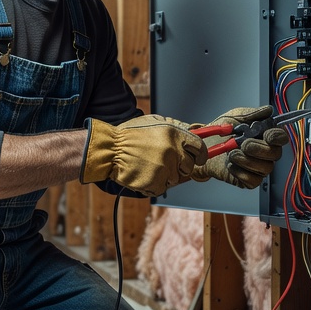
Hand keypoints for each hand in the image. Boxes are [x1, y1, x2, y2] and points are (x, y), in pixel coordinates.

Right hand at [80, 114, 205, 196]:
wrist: (110, 150)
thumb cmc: (130, 135)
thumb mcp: (154, 122)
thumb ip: (175, 128)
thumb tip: (193, 131)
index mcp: (175, 134)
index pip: (200, 148)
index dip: (200, 154)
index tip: (197, 158)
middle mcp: (173, 151)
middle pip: (189, 166)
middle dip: (180, 166)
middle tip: (165, 162)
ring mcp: (165, 168)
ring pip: (176, 178)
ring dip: (166, 175)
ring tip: (149, 166)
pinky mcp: (156, 182)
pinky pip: (163, 187)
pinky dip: (155, 184)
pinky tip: (144, 174)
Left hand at [189, 106, 289, 188]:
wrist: (203, 146)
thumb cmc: (221, 131)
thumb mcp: (235, 117)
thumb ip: (252, 114)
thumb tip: (268, 110)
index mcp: (265, 135)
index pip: (281, 137)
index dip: (276, 137)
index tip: (267, 135)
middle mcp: (265, 152)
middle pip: (275, 154)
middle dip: (258, 148)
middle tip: (243, 144)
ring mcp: (258, 167)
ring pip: (265, 168)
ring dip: (246, 160)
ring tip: (231, 153)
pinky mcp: (249, 180)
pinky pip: (253, 180)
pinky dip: (240, 172)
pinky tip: (231, 164)